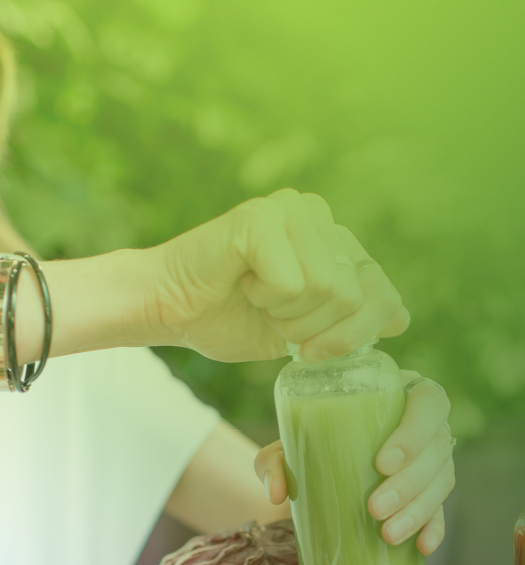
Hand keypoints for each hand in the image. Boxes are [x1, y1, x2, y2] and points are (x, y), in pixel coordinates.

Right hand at [145, 188, 409, 361]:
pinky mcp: (261, 218)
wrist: (168, 310)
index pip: (381, 292)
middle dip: (313, 329)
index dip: (353, 335)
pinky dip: (265, 300)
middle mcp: (318, 215)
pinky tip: (241, 283)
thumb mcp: (300, 329)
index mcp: (332, 240)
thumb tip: (402, 319)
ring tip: (255, 298)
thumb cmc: (227, 318)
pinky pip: (292, 282)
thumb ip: (348, 321)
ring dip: (286, 315)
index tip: (309, 350)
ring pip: (328, 289)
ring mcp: (291, 210)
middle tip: (272, 318)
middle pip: (355, 296)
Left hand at [253, 371, 454, 555]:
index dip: (414, 432)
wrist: (316, 468)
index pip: (427, 402)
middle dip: (409, 483)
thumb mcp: (287, 445)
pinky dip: (435, 528)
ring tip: (388, 535)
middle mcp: (425, 424)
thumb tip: (277, 492)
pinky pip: (442, 509)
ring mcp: (433, 459)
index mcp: (398, 395)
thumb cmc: (309, 443)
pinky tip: (423, 546)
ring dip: (419, 510)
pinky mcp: (431, 492)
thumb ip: (273, 460)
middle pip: (436, 448)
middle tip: (375, 508)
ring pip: (442, 480)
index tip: (382, 463)